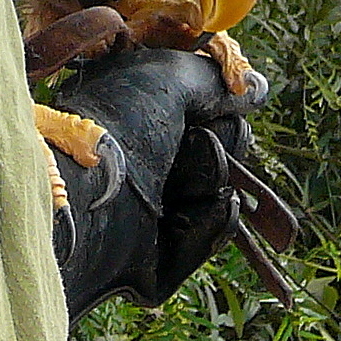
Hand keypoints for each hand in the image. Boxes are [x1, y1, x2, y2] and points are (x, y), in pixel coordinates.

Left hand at [44, 45, 265, 317]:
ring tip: (187, 171)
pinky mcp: (152, 261)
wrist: (83, 195)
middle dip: (220, 141)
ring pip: (213, 194)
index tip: (227, 99)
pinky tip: (222, 203)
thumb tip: (257, 88)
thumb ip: (214, 82)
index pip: (193, 110)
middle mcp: (134, 161)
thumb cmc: (116, 122)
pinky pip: (207, 238)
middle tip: (200, 137)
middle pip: (211, 151)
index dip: (215, 105)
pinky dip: (217, 220)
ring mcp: (142, 212)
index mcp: (128, 116)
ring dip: (213, 176)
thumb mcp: (168, 78)